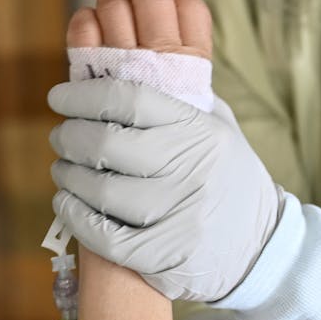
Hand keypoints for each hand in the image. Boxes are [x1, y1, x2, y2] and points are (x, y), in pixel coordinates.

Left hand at [50, 0, 282, 302]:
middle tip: (60, 135)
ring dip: (68, 175)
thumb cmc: (223, 176)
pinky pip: (103, 235)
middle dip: (70, 136)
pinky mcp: (164, 255)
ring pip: (101, 189)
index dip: (82, 95)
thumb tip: (111, 64)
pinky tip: (67, 203)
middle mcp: (190, 166)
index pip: (128, 98)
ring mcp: (178, 213)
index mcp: (198, 127)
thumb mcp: (214, 127)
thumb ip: (173, 98)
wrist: (261, 247)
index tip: (59, 97)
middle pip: (107, 142)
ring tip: (63, 168)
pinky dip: (74, 216)